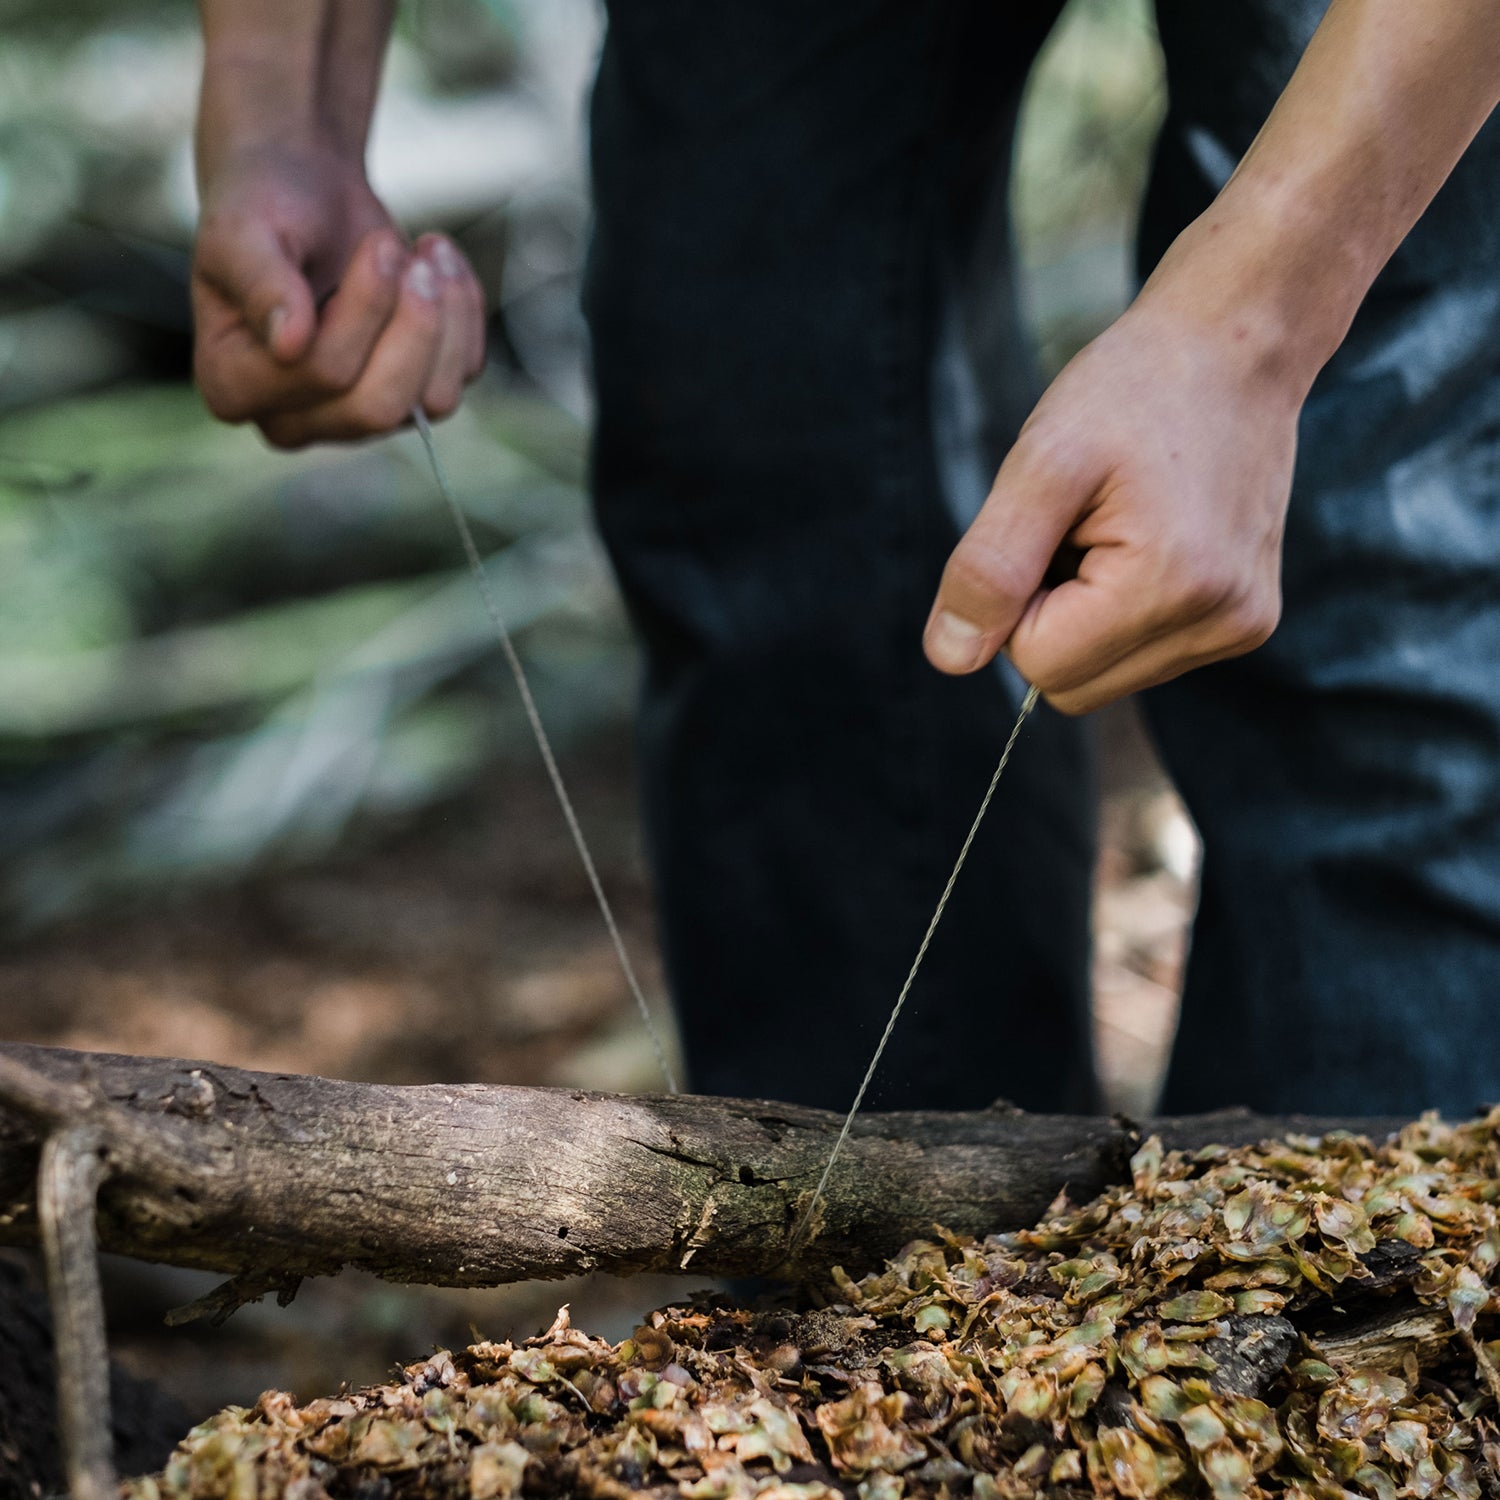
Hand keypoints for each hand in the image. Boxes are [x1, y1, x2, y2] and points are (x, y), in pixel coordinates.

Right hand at [191, 142, 485, 447]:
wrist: (306, 188)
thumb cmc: (265, 203)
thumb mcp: (245, 227)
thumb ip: (260, 281)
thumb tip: (289, 345)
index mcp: (232, 386)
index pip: (322, 374)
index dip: (365, 308)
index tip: (378, 246)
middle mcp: (293, 419)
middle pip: (379, 406)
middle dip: (412, 324)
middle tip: (413, 256)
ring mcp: (355, 416)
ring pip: (432, 402)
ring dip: (445, 318)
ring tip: (429, 254)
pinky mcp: (409, 398)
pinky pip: (461, 377)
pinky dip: (465, 316)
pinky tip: (442, 265)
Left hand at [922, 298, 1299, 714]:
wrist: (1235, 348)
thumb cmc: (1133, 390)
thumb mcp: (1042, 461)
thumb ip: (990, 567)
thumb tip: (952, 659)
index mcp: (1174, 586)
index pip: (1038, 665)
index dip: (1017, 602)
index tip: (1051, 527)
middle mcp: (1223, 624)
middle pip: (1071, 687)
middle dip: (1049, 615)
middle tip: (1079, 527)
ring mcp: (1241, 629)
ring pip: (1103, 680)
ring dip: (1083, 614)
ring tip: (1115, 527)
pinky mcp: (1246, 624)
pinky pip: (1141, 658)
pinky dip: (1120, 611)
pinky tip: (1145, 540)